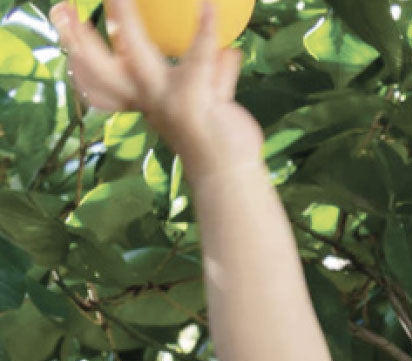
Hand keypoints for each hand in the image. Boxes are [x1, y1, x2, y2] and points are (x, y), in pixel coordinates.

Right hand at [50, 0, 264, 184]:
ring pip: (137, 56)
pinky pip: (198, 57)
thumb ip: (217, 75)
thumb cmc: (222, 141)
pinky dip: (204, 30)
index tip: (62, 17)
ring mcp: (167, 100)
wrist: (232, 176)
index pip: (100, 76)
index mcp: (145, 100)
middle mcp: (150, 100)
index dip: (79, 50)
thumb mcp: (214, 102)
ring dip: (125, 23)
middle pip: (101, 69)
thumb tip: (230, 50)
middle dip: (78, 39)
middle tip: (62, 9)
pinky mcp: (192, 100)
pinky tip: (208, 7)